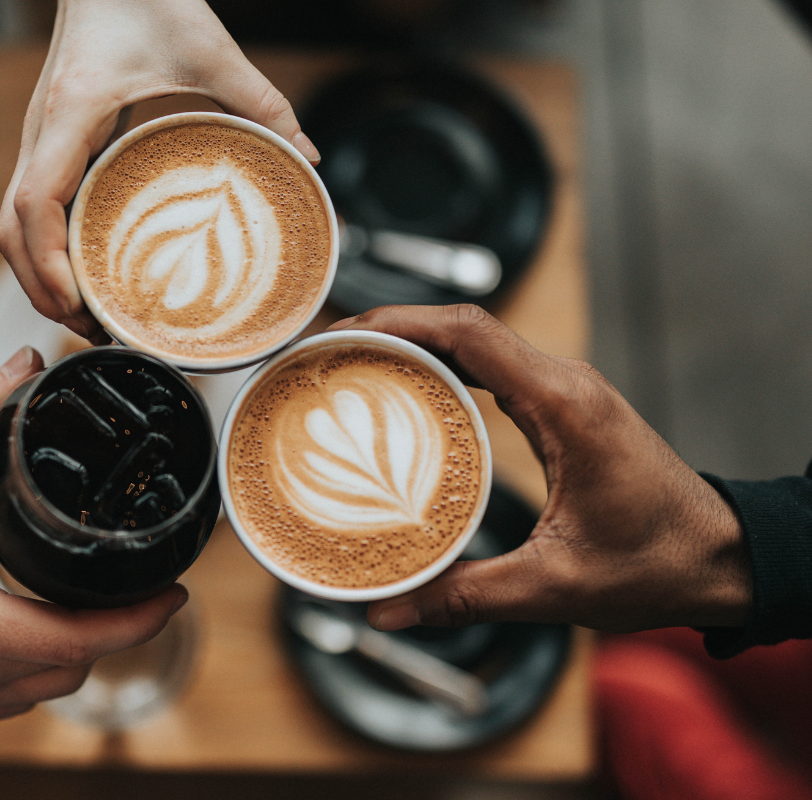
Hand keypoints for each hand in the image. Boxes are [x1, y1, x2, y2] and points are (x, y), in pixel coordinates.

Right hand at [0, 0, 319, 338]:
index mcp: (70, 114)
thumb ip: (261, 101)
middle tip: (93, 330)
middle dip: (42, 289)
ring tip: (87, 316)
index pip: (33, 204)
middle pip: (10, 232)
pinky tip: (85, 273)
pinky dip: (47, 251)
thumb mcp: (209, 48)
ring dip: (39, 276)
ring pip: (10, 226)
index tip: (79, 303)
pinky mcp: (50, 145)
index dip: (47, 263)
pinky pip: (31, 209)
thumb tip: (307, 157)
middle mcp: (40, 133)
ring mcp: (39, 141)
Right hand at [327, 306, 751, 633]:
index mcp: (565, 405)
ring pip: (477, 342)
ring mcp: (565, 391)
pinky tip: (406, 395)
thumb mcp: (554, 586)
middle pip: (464, 326)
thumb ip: (465, 595)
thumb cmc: (658, 564)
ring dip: (415, 345)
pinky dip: (444, 369)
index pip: (470, 332)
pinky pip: (492, 369)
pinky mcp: (562, 409)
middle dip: (391, 328)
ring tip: (353, 366)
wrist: (722, 560)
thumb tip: (389, 611)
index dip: (399, 322)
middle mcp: (565, 384)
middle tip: (329, 353)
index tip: (343, 333)